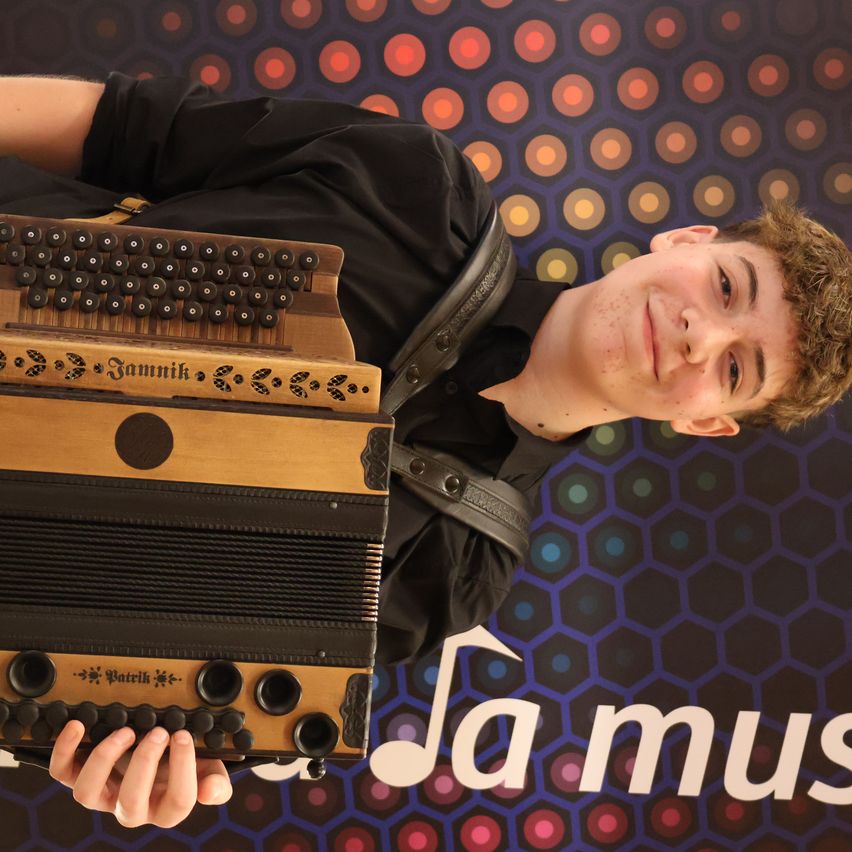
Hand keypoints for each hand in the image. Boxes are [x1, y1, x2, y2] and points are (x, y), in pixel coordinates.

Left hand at [49, 720, 232, 827]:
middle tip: (158, 732)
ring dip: (105, 760)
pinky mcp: (82, 777)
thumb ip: (217, 784)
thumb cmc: (184, 762)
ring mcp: (104, 795)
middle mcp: (132, 808)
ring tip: (125, 732)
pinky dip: (65, 750)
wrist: (160, 753)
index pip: (178, 802)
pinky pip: (63, 772)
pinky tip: (78, 726)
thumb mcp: (210, 770)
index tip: (183, 736)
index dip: (182, 768)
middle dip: (145, 762)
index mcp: (167, 808)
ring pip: (88, 794)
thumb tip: (209, 792)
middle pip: (131, 802)